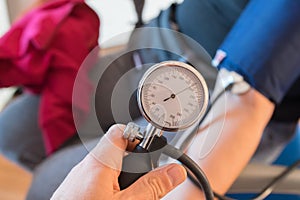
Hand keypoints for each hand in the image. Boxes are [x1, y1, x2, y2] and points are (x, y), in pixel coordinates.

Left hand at [51, 124, 186, 199]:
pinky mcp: (74, 192)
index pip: (120, 131)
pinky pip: (95, 181)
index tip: (151, 152)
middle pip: (116, 152)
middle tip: (143, 184)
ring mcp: (77, 180)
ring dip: (122, 179)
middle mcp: (85, 167)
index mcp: (99, 162)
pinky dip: (109, 188)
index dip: (139, 137)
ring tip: (130, 197)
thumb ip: (152, 186)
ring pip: (107, 169)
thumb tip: (175, 171)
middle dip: (134, 165)